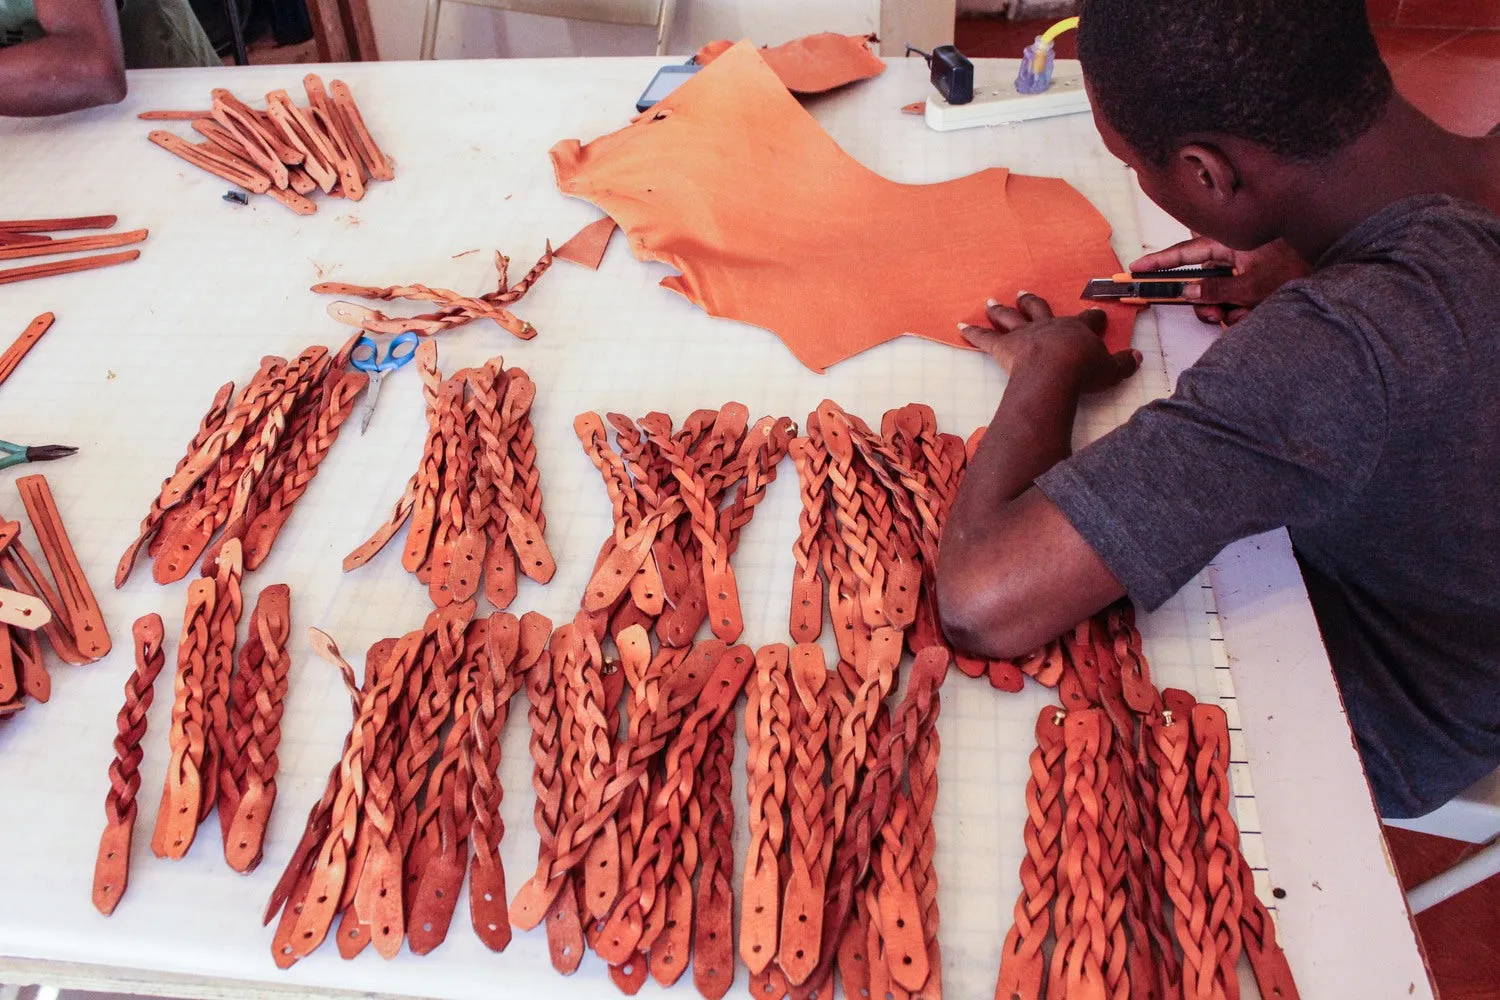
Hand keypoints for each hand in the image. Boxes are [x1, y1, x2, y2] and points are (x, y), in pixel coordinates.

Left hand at [960, 292, 1141, 392]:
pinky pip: (985, 338)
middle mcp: (1049, 326)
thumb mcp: (1111, 370)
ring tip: (991, 302)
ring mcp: (1025, 334)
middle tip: (1024, 292)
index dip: (1092, 318)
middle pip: (1040, 308)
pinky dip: (972, 332)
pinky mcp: (1004, 347)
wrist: (1056, 372)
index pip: (1087, 320)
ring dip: (1000, 310)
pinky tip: (959, 327)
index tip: (1094, 314)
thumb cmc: (1084, 371)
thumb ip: (1124, 363)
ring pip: (1011, 317)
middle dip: (1032, 300)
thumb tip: (1137, 357)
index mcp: (1076, 329)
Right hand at [1131, 236, 1309, 325]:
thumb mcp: (1250, 284)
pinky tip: (1260, 312)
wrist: (1332, 268)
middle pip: (1202, 283)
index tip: (1135, 269)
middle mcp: (1232, 255)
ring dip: (1231, 310)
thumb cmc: (1295, 267)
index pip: (1182, 254)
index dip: (1157, 263)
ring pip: (1222, 294)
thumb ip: (1214, 290)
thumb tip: (1186, 293)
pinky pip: (1239, 298)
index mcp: (1226, 245)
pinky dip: (1246, 309)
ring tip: (1249, 314)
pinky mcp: (1257, 279)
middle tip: (1216, 316)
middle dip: (1207, 304)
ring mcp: (1245, 267)